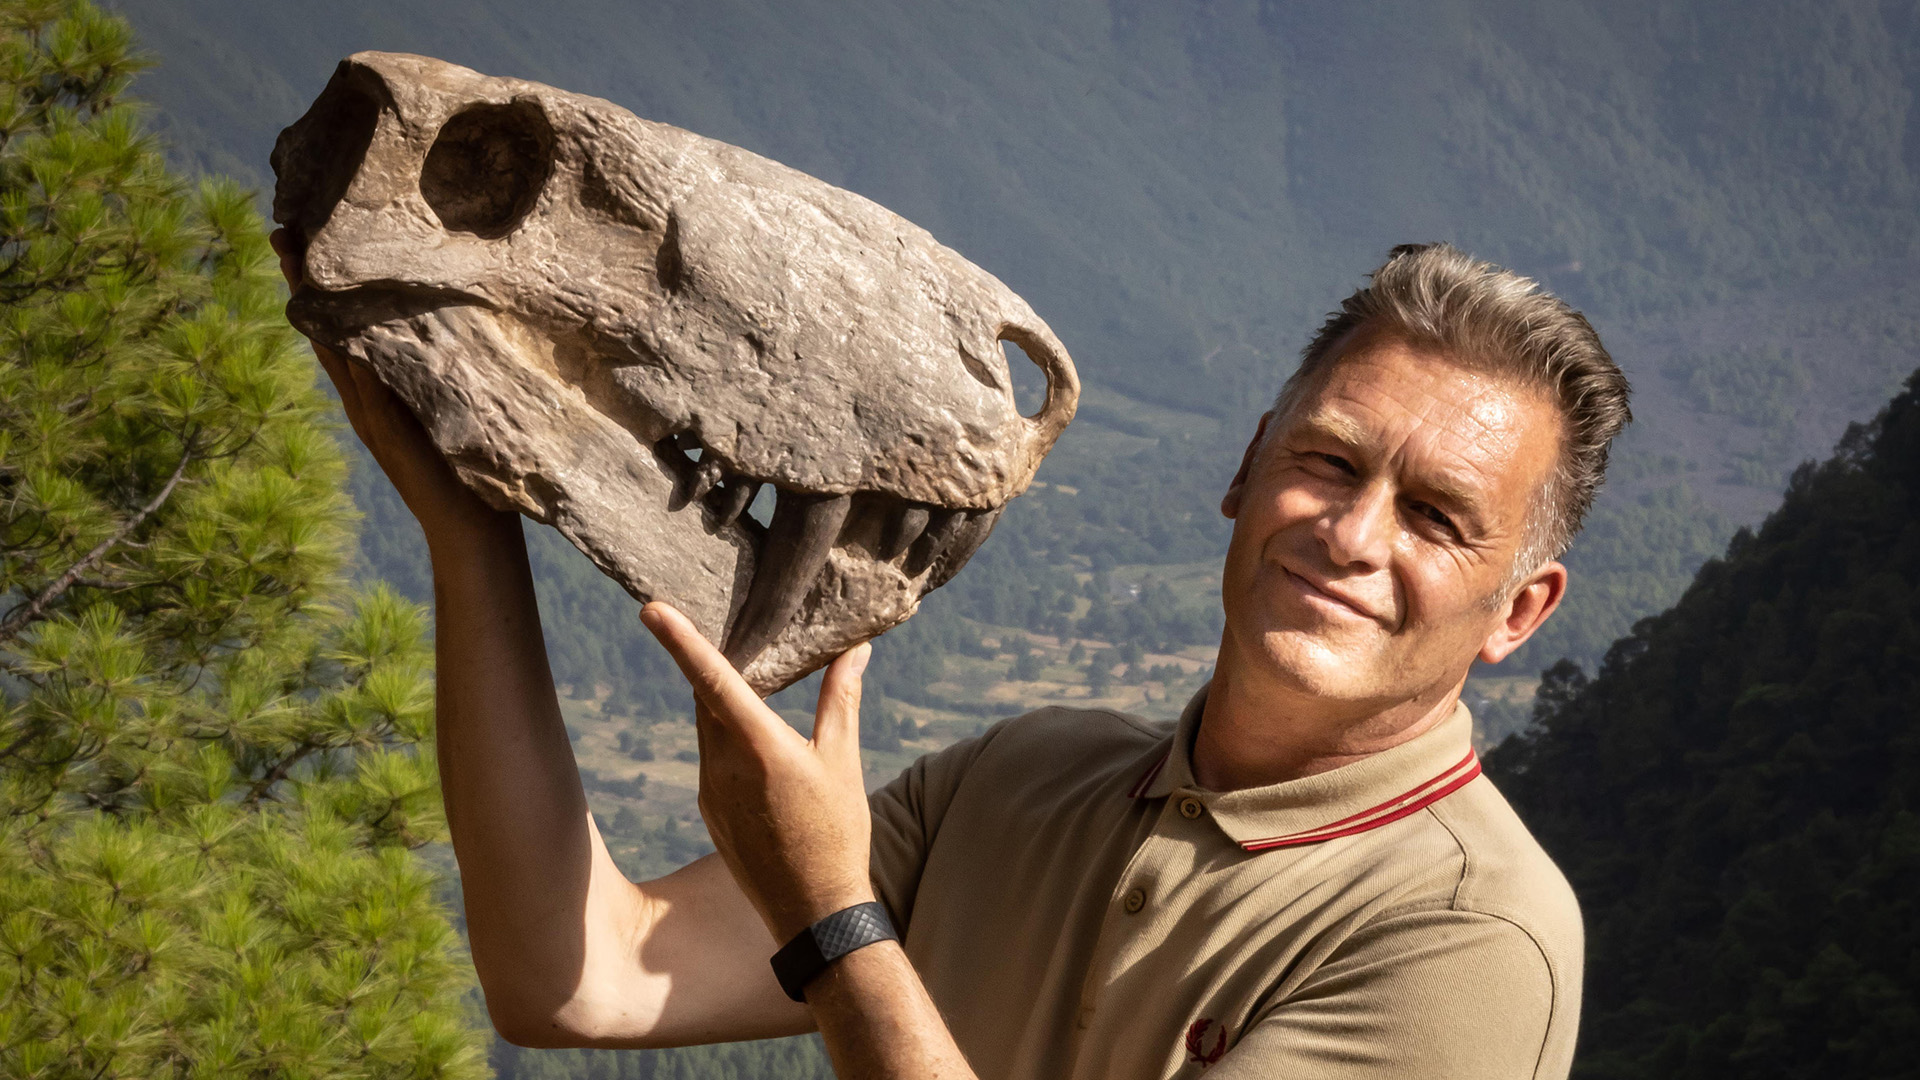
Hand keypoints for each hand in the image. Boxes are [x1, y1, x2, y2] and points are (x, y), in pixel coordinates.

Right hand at [270, 228, 505, 544]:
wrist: (470, 529)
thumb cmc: (469, 470)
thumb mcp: (449, 407)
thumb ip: (437, 374)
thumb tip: (452, 325)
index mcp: (376, 391)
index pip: (339, 327)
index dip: (321, 286)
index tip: (308, 238)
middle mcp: (363, 399)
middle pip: (323, 328)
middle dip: (303, 280)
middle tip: (283, 231)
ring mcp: (371, 415)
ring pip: (332, 348)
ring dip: (314, 303)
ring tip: (295, 257)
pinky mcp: (388, 431)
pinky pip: (363, 382)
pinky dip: (348, 350)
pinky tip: (338, 317)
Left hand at [640, 601, 875, 943]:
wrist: (813, 911)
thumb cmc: (837, 833)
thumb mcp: (843, 761)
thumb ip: (842, 699)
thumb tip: (856, 649)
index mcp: (758, 746)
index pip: (711, 679)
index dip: (680, 640)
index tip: (652, 609)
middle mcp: (723, 764)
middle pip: (706, 698)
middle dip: (711, 666)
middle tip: (729, 635)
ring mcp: (711, 790)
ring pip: (709, 729)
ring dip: (724, 707)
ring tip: (758, 692)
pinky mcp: (710, 810)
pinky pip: (712, 760)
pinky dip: (728, 742)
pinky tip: (760, 754)